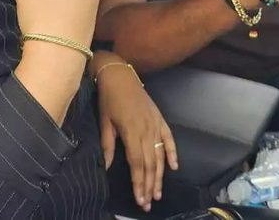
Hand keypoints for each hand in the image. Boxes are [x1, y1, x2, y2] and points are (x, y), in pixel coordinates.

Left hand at [95, 57, 177, 212]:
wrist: (120, 75)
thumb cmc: (109, 99)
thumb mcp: (104, 122)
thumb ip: (108, 145)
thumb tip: (107, 166)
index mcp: (132, 133)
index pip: (137, 164)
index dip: (138, 183)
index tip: (139, 199)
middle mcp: (147, 130)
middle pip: (150, 164)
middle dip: (149, 185)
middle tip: (148, 202)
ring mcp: (155, 124)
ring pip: (160, 156)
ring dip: (159, 176)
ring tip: (158, 192)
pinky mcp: (160, 119)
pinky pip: (169, 138)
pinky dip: (172, 153)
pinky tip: (174, 167)